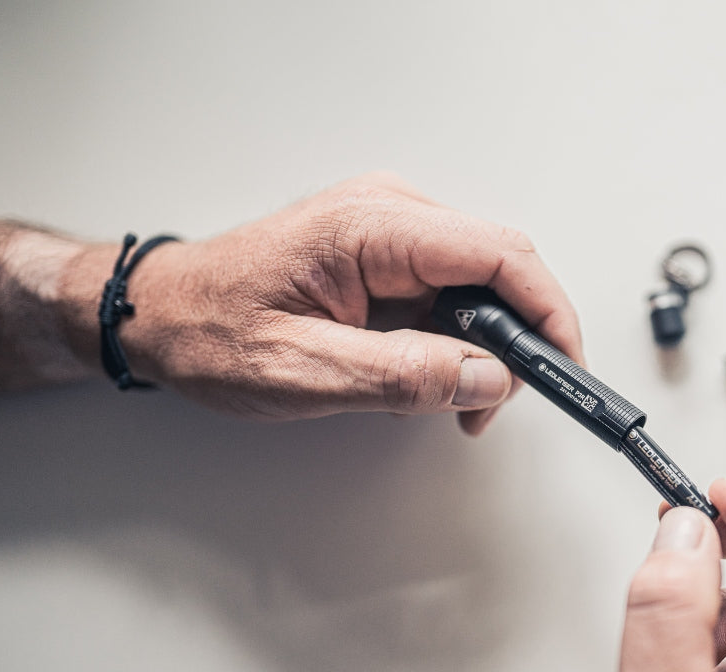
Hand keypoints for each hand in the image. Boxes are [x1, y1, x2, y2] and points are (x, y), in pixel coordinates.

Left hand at [59, 172, 583, 429]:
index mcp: (371, 227)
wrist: (159, 315)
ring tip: (460, 402)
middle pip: (502, 268)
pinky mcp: (388, 255)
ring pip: (482, 285)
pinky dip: (460, 341)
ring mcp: (390, 231)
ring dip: (487, 348)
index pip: (499, 254)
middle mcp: (389, 214)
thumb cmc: (210, 331)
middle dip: (519, 341)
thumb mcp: (305, 370)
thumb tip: (488, 379)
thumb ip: (404, 375)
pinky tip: (435, 375)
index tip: (566, 365)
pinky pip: (452, 292)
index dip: (548, 312)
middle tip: (497, 404)